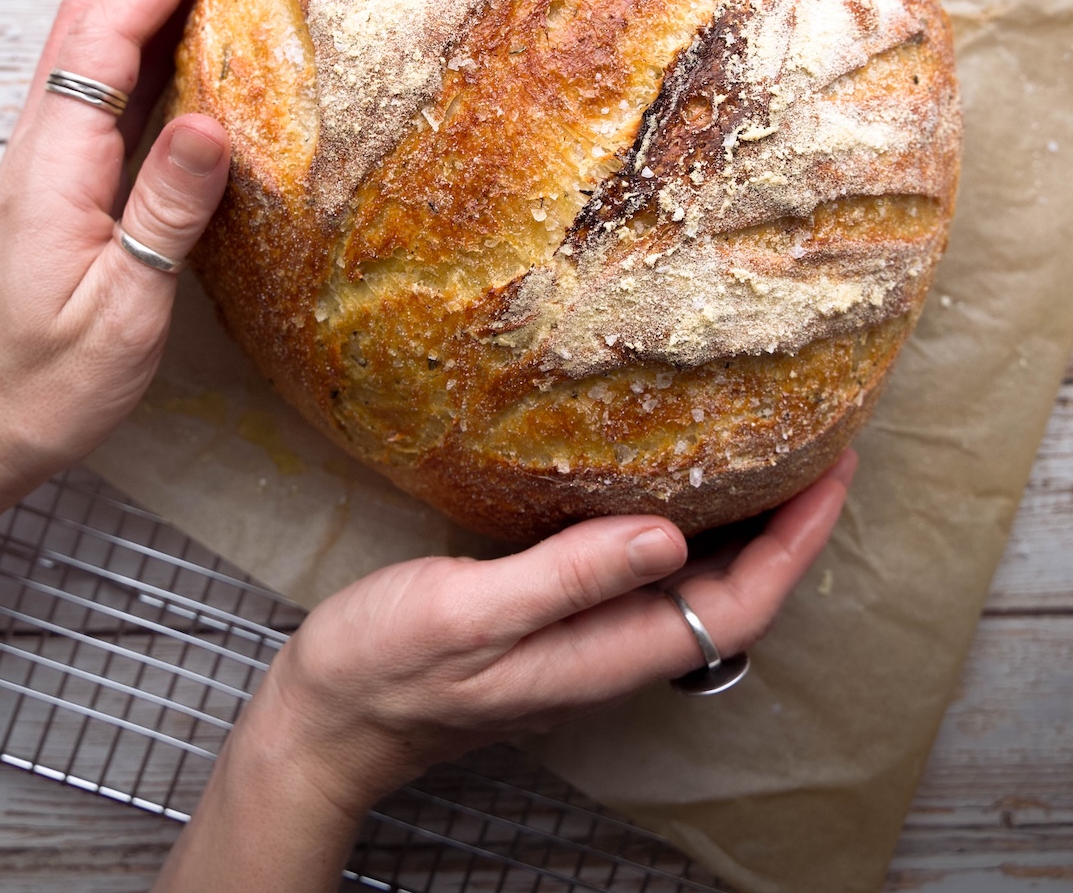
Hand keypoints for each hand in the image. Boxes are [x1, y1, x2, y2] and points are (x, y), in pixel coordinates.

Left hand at [0, 0, 249, 616]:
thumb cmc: (41, 388)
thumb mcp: (119, 312)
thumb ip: (164, 213)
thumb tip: (215, 123)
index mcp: (54, 166)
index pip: (103, 34)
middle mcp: (41, 146)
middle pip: (89, 16)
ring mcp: (45, 161)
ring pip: (89, 44)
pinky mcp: (57, 182)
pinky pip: (98, 87)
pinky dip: (144, 41)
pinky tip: (188, 46)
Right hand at [157, 449, 855, 892]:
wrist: (327, 719)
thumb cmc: (384, 667)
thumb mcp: (466, 612)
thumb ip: (566, 578)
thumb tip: (670, 537)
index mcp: (603, 655)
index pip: (739, 603)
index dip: (796, 541)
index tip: (835, 470)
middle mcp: (610, 651)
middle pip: (734, 594)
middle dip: (790, 526)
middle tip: (823, 443)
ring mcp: (585, 639)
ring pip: (695, 584)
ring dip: (745, 524)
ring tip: (771, 453)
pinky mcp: (556, 620)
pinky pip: (647, 573)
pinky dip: (683, 524)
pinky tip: (670, 482)